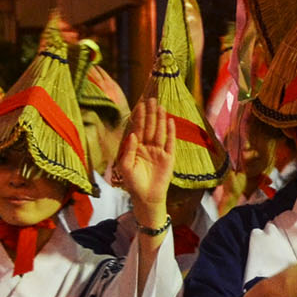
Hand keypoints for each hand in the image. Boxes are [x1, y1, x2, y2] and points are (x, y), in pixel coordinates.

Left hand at [115, 97, 176, 214]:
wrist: (146, 197)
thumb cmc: (133, 183)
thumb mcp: (125, 167)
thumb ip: (128, 150)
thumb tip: (133, 134)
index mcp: (136, 147)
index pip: (138, 129)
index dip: (139, 117)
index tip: (140, 104)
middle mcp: (148, 147)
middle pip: (150, 127)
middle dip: (150, 114)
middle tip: (151, 99)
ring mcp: (159, 151)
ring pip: (160, 132)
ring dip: (160, 119)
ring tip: (160, 106)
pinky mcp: (168, 158)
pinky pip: (170, 142)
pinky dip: (171, 132)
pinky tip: (170, 121)